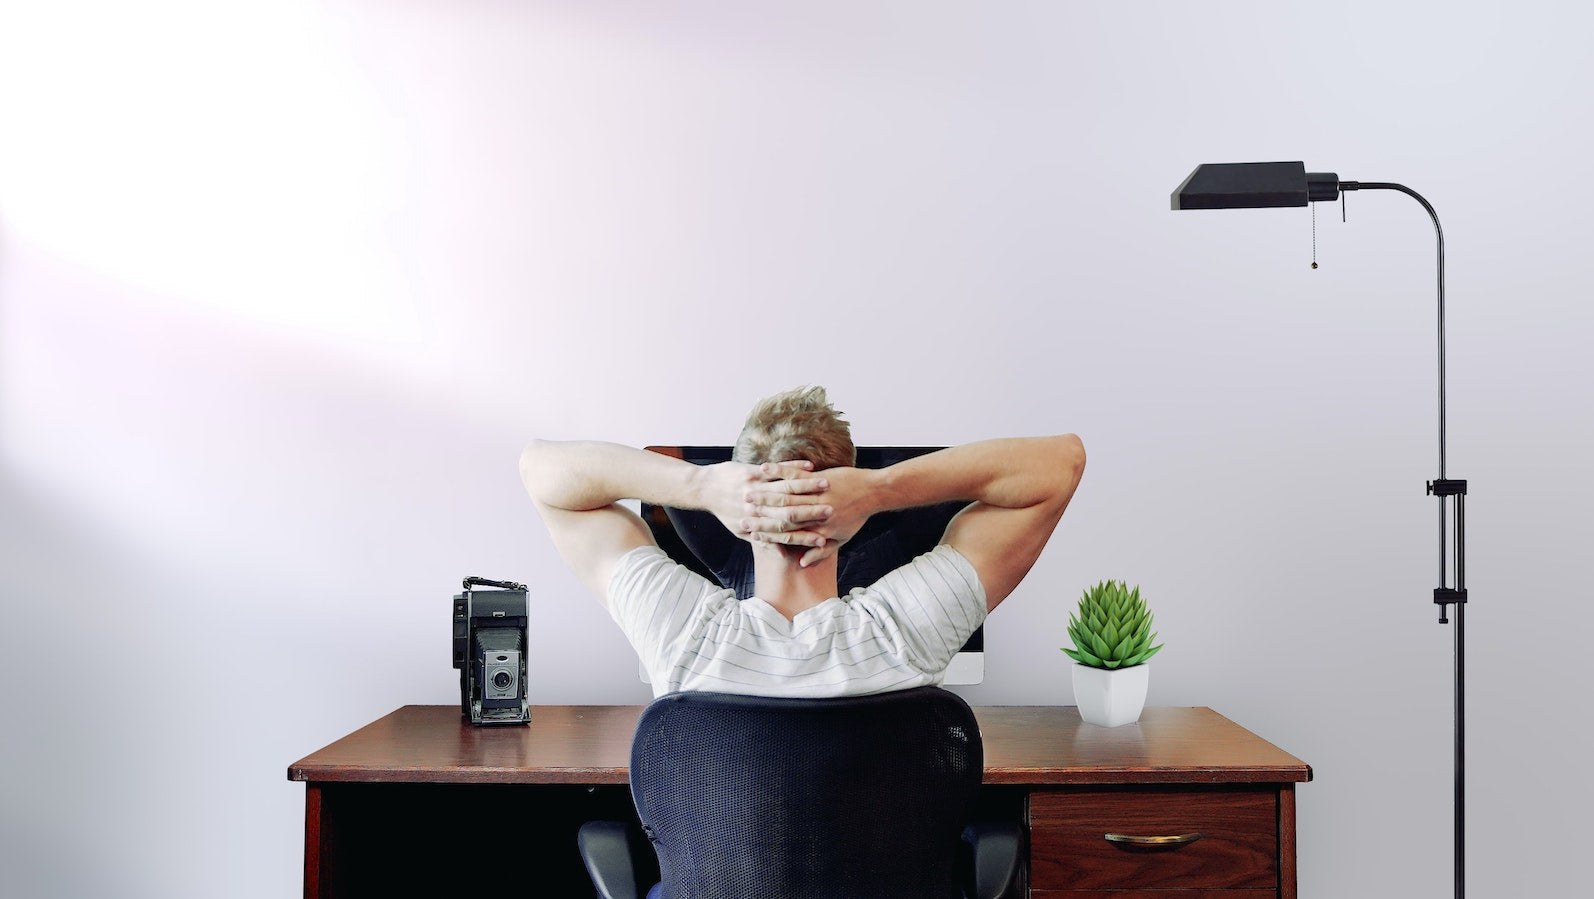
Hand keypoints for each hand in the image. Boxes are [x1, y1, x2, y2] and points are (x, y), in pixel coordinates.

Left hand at [699, 460, 827, 539]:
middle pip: (789, 511)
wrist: (704, 489)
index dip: (805, 536)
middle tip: (833, 510)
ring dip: (808, 486)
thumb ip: (762, 542)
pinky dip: (794, 467)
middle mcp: (756, 508)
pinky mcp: (750, 472)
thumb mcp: (740, 531)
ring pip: (786, 488)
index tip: (824, 538)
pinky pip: (776, 469)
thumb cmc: (725, 511)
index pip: (785, 533)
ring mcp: (754, 488)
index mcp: (756, 524)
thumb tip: (782, 554)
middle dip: (812, 511)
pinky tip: (810, 466)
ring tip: (827, 485)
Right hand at [744, 466, 876, 565]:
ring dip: (762, 492)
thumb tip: (801, 562)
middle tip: (739, 513)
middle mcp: (814, 514)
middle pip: (779, 514)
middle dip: (758, 513)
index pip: (785, 534)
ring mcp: (816, 495)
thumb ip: (820, 552)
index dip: (765, 533)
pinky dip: (777, 471)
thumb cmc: (857, 516)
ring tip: (745, 491)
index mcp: (817, 530)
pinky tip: (763, 468)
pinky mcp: (819, 478)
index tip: (748, 532)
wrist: (874, 493)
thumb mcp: (841, 539)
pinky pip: (794, 474)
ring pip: (784, 494)